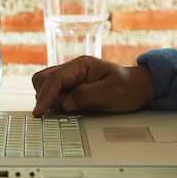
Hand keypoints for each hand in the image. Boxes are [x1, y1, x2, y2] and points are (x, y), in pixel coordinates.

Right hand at [31, 56, 154, 116]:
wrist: (137, 88)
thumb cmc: (127, 87)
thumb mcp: (111, 92)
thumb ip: (87, 95)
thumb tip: (66, 103)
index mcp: (81, 65)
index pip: (54, 78)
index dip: (45, 95)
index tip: (39, 111)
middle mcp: (72, 70)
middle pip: (42, 79)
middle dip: (46, 97)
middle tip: (65, 110)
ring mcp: (69, 79)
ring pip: (45, 88)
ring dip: (52, 102)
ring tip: (76, 109)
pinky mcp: (69, 89)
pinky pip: (54, 96)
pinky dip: (56, 105)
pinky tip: (74, 109)